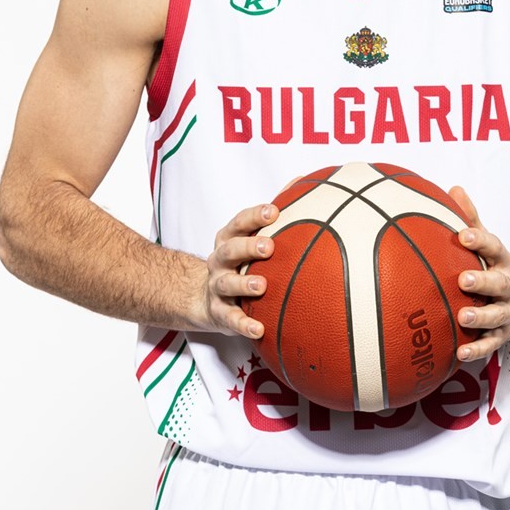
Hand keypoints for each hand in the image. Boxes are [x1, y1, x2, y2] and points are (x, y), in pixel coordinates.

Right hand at [203, 202, 278, 338]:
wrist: (206, 297)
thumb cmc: (240, 260)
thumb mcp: (250, 235)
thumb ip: (273, 212)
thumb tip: (303, 180)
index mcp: (229, 239)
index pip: (239, 223)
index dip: (254, 216)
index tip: (273, 211)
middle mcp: (220, 260)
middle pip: (230, 250)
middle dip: (248, 247)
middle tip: (269, 246)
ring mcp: (217, 286)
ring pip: (226, 283)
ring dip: (243, 284)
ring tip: (262, 285)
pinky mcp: (219, 312)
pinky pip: (229, 318)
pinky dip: (243, 324)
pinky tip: (259, 329)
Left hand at [449, 186, 509, 361]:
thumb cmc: (493, 269)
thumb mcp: (486, 244)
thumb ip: (470, 219)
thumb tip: (453, 189)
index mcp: (501, 261)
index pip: (493, 247)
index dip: (479, 239)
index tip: (463, 234)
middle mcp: (507, 286)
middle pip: (498, 283)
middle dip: (482, 281)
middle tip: (463, 279)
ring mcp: (505, 312)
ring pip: (495, 316)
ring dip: (480, 317)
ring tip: (462, 317)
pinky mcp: (501, 335)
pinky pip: (489, 345)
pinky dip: (476, 350)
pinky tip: (459, 353)